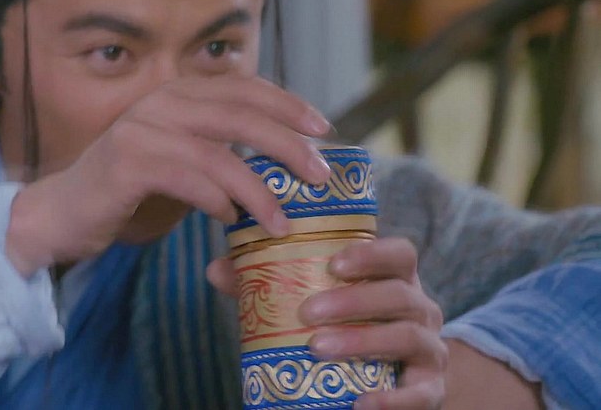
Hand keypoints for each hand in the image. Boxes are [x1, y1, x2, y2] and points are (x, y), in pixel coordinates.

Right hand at [5, 76, 331, 275]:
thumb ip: (221, 149)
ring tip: (281, 222)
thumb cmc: (132, 188)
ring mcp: (141, 130)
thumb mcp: (183, 160)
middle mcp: (160, 102)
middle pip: (240, 114)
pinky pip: (187, 179)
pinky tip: (231, 221)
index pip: (243, 86)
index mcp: (178, 94)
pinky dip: (217, 201)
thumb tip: (284, 163)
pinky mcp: (126, 164)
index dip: (288, 103)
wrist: (63, 212)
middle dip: (286, 144)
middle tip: (318, 175)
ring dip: (258, 191)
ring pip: (218, 154)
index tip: (324, 129)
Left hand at [208, 237, 446, 409]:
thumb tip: (217, 268)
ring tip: (318, 348)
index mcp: (394, 280)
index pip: (400, 253)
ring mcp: (429, 349)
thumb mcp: (315, 303)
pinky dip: (392, 399)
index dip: (372, 253)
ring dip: (363, 340)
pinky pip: (421, 394)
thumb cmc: (345, 329)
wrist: (386, 382)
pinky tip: (359, 403)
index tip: (333, 263)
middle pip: (399, 294)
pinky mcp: (431, 389)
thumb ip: (270, 284)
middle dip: (354, 301)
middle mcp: (419, 308)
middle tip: (307, 312)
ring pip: (408, 336)